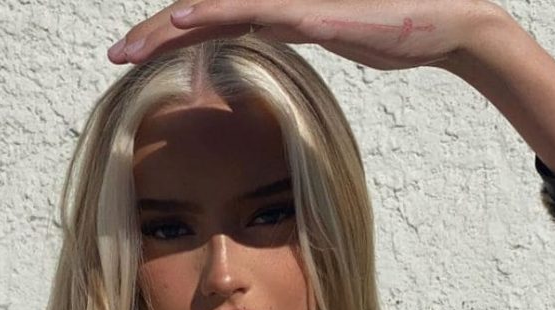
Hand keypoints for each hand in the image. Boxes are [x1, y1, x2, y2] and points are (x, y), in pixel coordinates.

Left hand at [106, 0, 507, 71]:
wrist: (440, 22)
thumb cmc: (390, 29)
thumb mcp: (329, 34)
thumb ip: (294, 32)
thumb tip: (270, 37)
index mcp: (276, 7)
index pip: (211, 21)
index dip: (168, 37)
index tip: (134, 59)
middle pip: (202, 13)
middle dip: (153, 35)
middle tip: (113, 56)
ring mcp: (292, 0)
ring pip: (217, 9)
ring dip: (168, 28)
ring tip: (129, 46)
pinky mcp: (311, 10)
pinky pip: (254, 9)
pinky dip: (215, 14)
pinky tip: (185, 21)